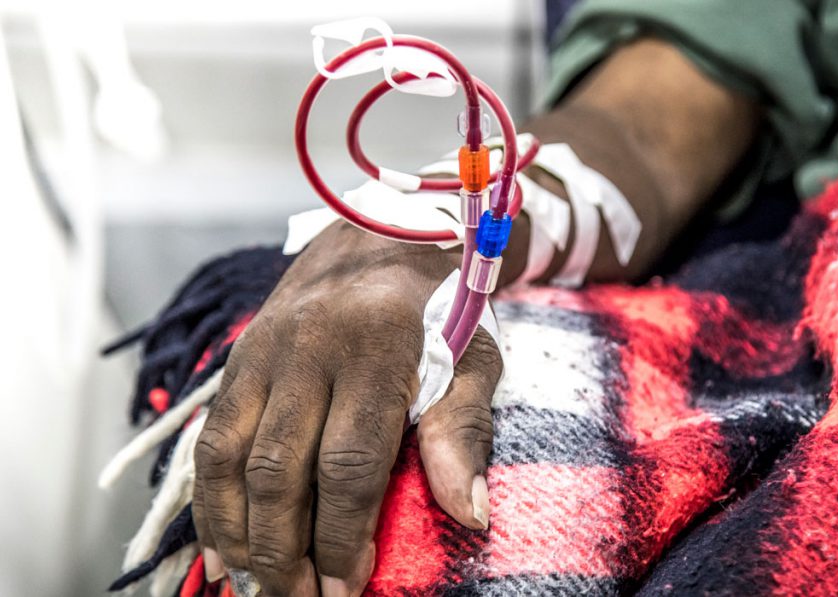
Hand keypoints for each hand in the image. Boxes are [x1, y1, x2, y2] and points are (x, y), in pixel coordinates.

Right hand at [192, 222, 501, 595]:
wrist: (386, 235)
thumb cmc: (441, 309)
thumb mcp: (472, 361)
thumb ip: (465, 434)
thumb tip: (472, 516)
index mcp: (375, 350)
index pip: (349, 463)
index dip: (343, 536)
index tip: (347, 589)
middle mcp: (308, 349)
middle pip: (279, 470)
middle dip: (286, 550)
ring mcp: (264, 352)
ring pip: (229, 458)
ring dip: (237, 533)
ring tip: (253, 586)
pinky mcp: (239, 359)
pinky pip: (208, 437)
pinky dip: (208, 498)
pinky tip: (221, 544)